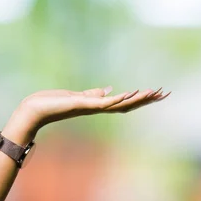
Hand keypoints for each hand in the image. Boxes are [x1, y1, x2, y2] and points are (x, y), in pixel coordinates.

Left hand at [18, 86, 168, 133]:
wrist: (35, 110)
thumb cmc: (52, 104)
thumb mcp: (76, 96)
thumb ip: (93, 94)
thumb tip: (107, 89)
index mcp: (97, 105)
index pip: (124, 102)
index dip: (141, 99)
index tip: (157, 93)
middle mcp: (97, 109)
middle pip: (128, 105)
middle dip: (147, 100)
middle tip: (166, 93)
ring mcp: (91, 108)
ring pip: (120, 104)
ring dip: (138, 98)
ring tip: (155, 92)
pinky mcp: (83, 104)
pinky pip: (105, 103)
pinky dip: (119, 98)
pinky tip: (131, 92)